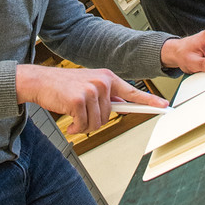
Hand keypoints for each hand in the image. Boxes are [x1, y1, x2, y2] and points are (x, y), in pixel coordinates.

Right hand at [16, 64, 167, 133]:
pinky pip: (84, 125)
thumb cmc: (64, 86)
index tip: (164, 106)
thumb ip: (106, 95)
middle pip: (110, 116)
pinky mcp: (79, 99)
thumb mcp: (89, 85)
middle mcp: (102, 82)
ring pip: (97, 123)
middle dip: (94, 120)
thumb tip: (121, 106)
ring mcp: (91, 90)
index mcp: (107, 77)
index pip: (133, 92)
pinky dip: (75, 128)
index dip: (149, 101)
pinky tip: (68, 121)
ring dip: (84, 125)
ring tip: (74, 115)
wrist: (40, 81)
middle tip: (81, 113)